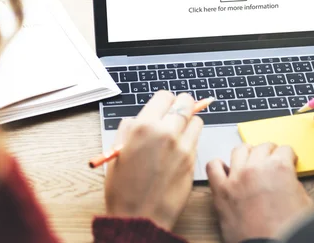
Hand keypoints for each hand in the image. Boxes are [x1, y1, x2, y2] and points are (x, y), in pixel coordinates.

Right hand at [104, 91, 202, 230]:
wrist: (139, 218)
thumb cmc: (123, 189)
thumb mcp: (116, 152)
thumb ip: (129, 129)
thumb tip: (138, 119)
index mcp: (144, 127)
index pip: (165, 96)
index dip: (164, 101)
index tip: (163, 107)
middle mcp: (166, 132)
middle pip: (186, 102)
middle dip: (181, 105)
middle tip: (175, 114)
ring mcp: (183, 146)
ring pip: (196, 119)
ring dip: (189, 122)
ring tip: (178, 133)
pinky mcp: (193, 160)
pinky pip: (197, 139)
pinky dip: (191, 139)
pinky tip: (179, 149)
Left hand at [207, 143, 311, 242]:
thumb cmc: (288, 230)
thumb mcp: (304, 202)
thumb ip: (293, 183)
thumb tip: (287, 178)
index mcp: (279, 168)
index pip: (285, 149)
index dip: (288, 156)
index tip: (287, 160)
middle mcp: (256, 168)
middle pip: (262, 147)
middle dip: (270, 153)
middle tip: (271, 161)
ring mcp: (236, 177)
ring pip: (239, 150)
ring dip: (247, 154)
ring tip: (250, 162)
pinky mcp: (221, 191)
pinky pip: (213, 167)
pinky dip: (219, 166)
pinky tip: (226, 171)